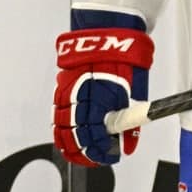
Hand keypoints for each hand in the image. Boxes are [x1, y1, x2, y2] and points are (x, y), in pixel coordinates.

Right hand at [53, 6, 153, 165]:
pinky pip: (57, 115)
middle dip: (86, 153)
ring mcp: (66, 94)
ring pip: (61, 129)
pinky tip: (73, 134)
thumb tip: (128, 145)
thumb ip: (129, 122)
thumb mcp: (134, 93)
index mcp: (98, 102)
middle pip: (74, 139)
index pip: (94, 140)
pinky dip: (63, 129)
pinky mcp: (60, 88)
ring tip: (85, 151)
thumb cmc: (123, 60)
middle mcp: (78, 100)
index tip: (112, 155)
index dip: (102, 153)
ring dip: (72, 144)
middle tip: (99, 157)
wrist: (108, 34)